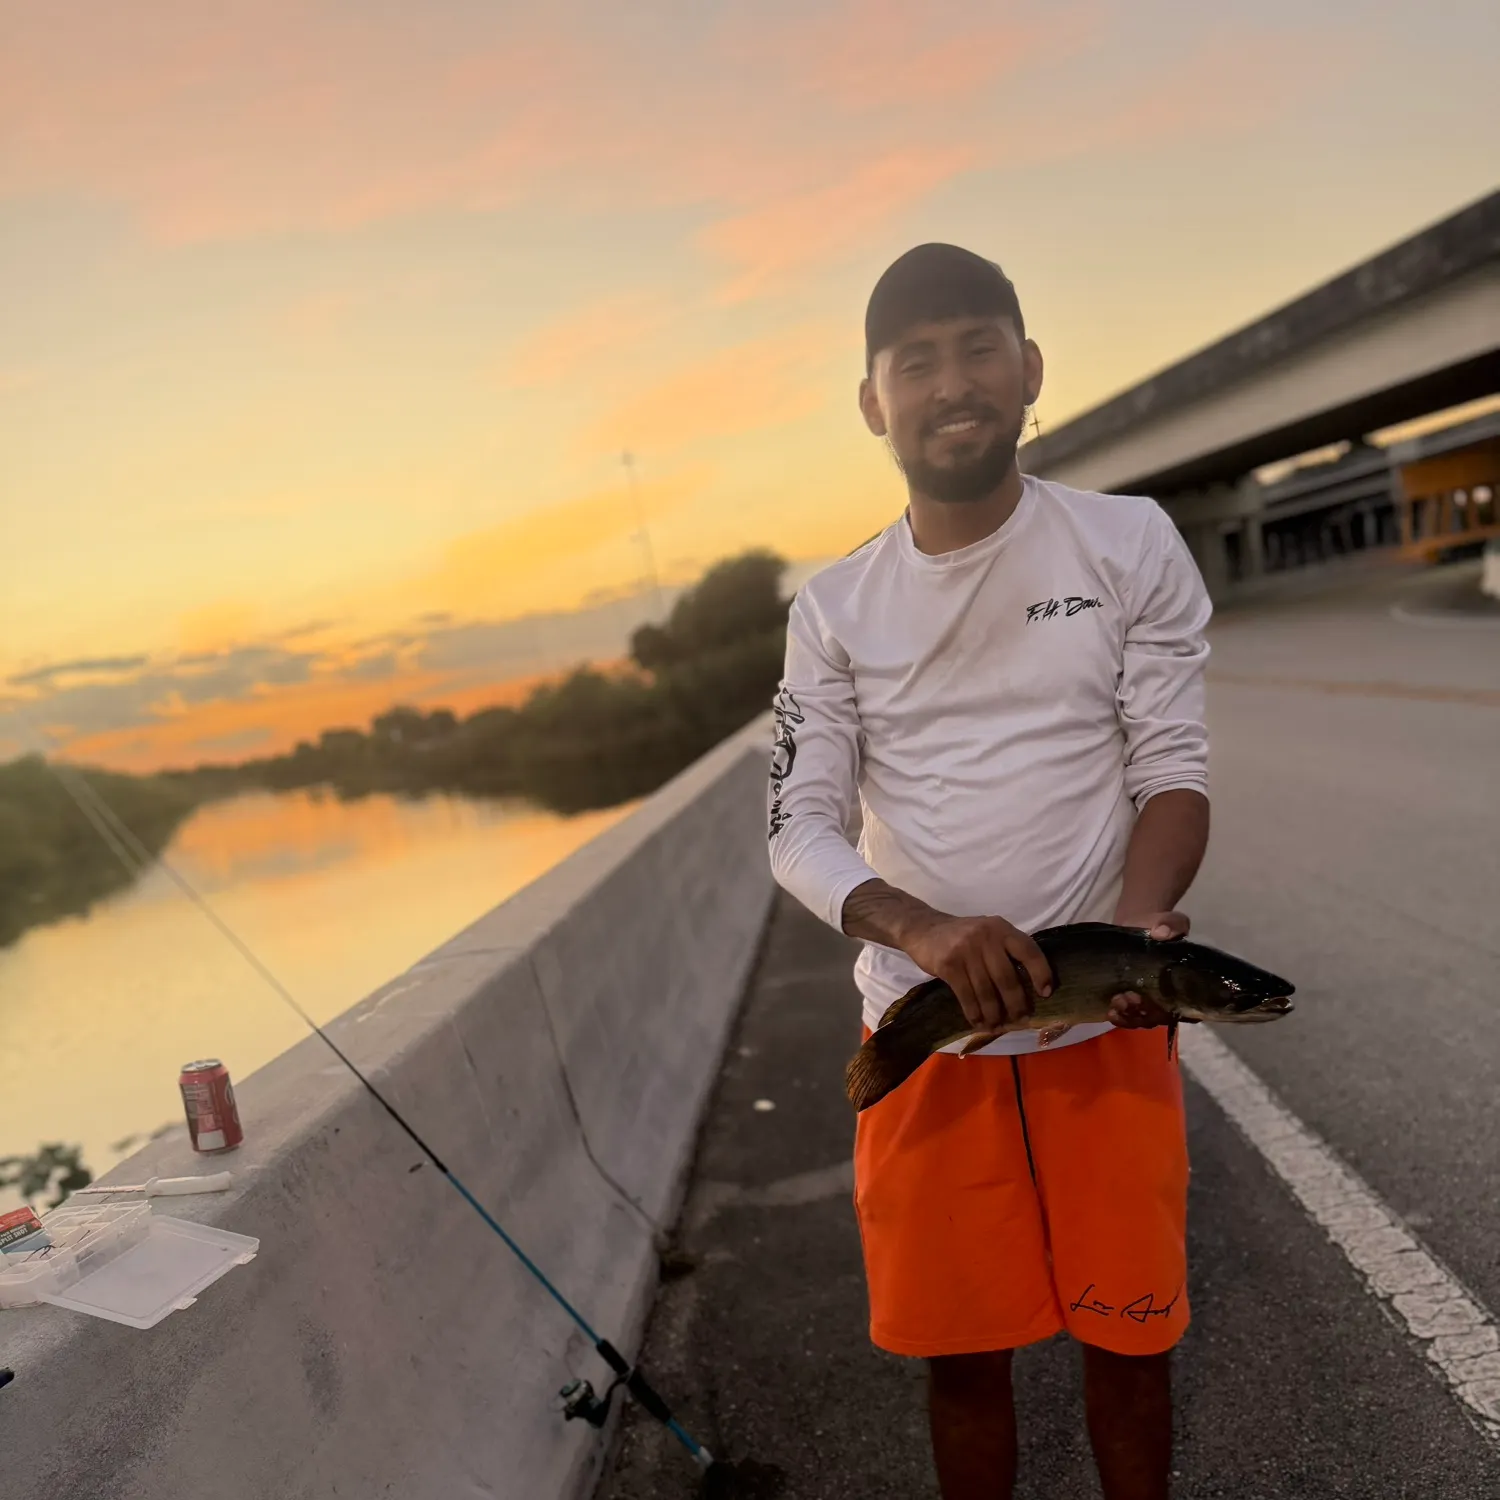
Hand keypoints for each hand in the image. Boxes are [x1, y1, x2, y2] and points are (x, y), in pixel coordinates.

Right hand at [898, 911, 1053, 1038]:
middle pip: (1007, 978)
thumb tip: (1029, 987)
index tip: (1046, 993)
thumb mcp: (987, 932)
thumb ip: (1006, 950)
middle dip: (1015, 1004)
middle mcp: (986, 937)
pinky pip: (966, 996)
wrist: (923, 928)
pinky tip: (978, 1021)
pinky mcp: (948, 965)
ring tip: (997, 1025)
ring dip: (994, 1014)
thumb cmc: (962, 935)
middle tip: (1019, 1019)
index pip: (1029, 951)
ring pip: (987, 991)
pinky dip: (974, 1013)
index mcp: (1001, 928)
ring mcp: (966, 950)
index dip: (1041, 973)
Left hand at [1108, 909, 1190, 1028]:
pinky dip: (1119, 1016)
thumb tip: (1161, 933)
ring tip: (1116, 1002)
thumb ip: (1172, 924)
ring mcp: (1148, 1000)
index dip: (1170, 1011)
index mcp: (1184, 984)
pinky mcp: (1129, 998)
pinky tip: (1110, 1011)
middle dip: (1144, 1013)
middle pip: (1160, 1017)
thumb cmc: (1159, 926)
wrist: (1135, 923)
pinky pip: (1127, 1016)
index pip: (1185, 1010)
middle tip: (1128, 997)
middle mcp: (1168, 998)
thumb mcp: (1170, 921)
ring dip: (1129, 1016)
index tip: (1154, 1002)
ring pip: (1142, 1020)